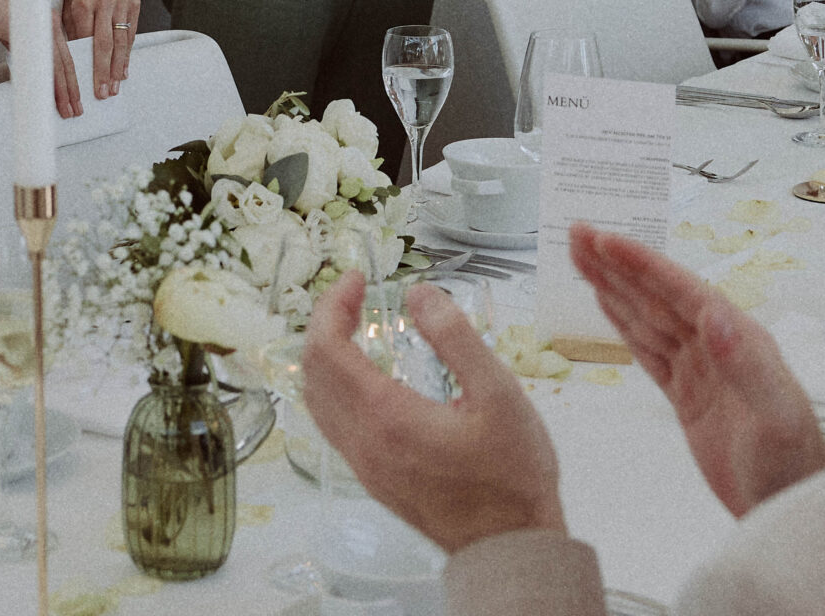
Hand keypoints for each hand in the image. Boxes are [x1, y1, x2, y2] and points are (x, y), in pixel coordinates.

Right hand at [0, 0, 82, 116]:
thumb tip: (29, 65)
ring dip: (62, 90)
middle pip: (66, 63)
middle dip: (72, 90)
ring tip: (66, 108)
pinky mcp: (26, 32)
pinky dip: (44, 81)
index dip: (71, 79)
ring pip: (57, 65)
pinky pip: (40, 62)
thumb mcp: (14, 29)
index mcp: (50, 22)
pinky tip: (46, 95)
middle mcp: (50, 24)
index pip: (65, 56)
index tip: (74, 96)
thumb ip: (25, 45)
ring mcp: (40, 28)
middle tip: (76, 109)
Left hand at [61, 0, 139, 99]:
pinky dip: (128, 52)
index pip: (86, 40)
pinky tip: (125, 68)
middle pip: (105, 44)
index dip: (87, 63)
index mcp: (82, 2)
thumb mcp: (66, 3)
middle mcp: (104, 2)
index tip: (86, 82)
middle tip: (104, 93)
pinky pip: (131, 32)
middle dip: (105, 72)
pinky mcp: (134, 2)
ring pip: (122, 40)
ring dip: (119, 66)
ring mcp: (121, 2)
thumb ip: (70, 29)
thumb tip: (71, 59)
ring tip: (117, 86)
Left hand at [298, 268, 565, 552]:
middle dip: (326, 323)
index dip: (332, 305)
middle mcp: (364, 443)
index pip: (327, 350)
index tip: (356, 278)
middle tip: (356, 294)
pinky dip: (334, 387)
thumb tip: (419, 294)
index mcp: (386, 417)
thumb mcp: (498, 393)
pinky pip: (334, 424)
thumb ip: (455, 337)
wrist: (509, 546)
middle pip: (313, 372)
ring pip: (318, 401)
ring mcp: (365, 466)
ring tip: (355, 325)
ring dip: (325, 356)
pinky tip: (365, 375)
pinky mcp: (374, 480)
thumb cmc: (511, 474)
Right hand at [571, 225, 824, 515]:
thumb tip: (715, 316)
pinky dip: (624, 325)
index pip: (680, 290)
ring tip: (582, 258)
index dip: (642, 264)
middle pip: (657, 294)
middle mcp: (716, 342)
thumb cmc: (791, 462)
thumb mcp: (775, 414)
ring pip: (647, 316)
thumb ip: (746, 365)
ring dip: (614, 286)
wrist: (791, 505)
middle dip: (617, 264)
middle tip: (578, 232)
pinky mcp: (686, 394)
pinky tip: (607, 305)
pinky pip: (648, 350)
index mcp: (736, 336)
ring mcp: (699, 367)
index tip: (606, 240)